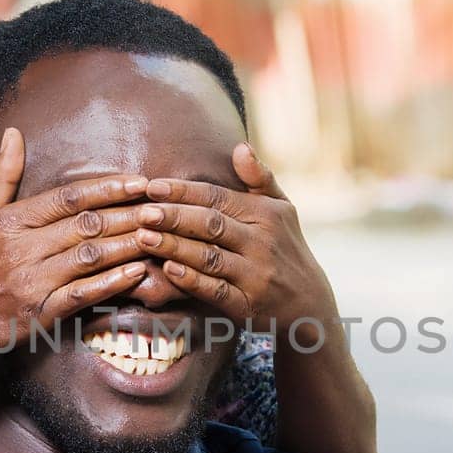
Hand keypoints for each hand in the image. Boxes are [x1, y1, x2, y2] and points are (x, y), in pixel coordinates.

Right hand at [0, 128, 153, 356]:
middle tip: (164, 206)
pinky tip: (138, 272)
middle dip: (129, 214)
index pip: (68, 197)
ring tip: (160, 235)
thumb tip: (13, 133)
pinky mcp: (39, 314)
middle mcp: (22, 249)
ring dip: (128, 245)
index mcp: (11, 221)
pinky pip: (83, 295)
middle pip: (86, 225)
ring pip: (90, 257)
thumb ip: (1, 176)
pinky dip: (112, 283)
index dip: (107, 188)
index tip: (139, 181)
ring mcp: (32, 282)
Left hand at [138, 144, 338, 341]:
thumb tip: (239, 147)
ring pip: (210, 257)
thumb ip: (260, 178)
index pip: (218, 197)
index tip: (152, 187)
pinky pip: (217, 292)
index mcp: (266, 214)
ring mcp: (255, 275)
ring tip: (143, 237)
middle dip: (174, 217)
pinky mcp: (248, 306)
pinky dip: (193, 281)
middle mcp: (262, 242)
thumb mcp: (283, 209)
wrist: (311, 304)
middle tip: (142, 211)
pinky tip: (168, 271)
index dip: (184, 191)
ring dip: (175, 247)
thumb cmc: (287, 248)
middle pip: (211, 224)